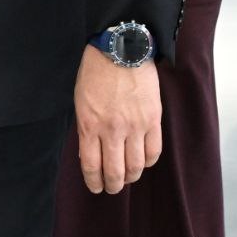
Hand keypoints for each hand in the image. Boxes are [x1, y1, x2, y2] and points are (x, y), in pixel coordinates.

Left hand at [74, 46, 162, 193]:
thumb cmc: (96, 72)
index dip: (94, 182)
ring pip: (136, 166)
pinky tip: (144, 161)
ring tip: (129, 177)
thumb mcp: (81, 101)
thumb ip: (88, 128)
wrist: (121, 49)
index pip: (91, 166)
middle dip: (113, 185)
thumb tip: (92, 152)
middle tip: (113, 188)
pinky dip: (148, 162)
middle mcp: (112, 130)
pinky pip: (154, 151)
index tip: (96, 187)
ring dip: (131, 177)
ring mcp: (134, 126)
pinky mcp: (153, 120)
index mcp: (89, 125)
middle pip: (114, 172)